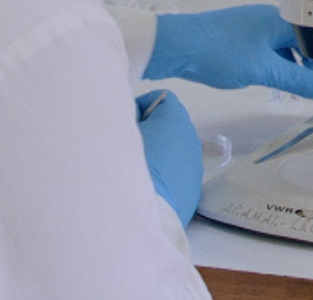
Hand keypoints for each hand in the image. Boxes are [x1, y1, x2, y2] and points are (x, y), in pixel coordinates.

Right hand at [135, 90, 203, 221]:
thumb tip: (131, 119)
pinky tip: (147, 188)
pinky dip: (164, 176)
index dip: (141, 107)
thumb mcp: (117, 132)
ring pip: (175, 151)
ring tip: (135, 171)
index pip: (162, 99)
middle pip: (170, 126)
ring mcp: (195, 166)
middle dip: (150, 132)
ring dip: (158, 155)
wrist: (142, 212)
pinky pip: (177, 175)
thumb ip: (125, 117)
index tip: (127, 123)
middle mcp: (191, 139)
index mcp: (175, 119)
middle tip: (127, 147)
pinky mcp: (193, 191)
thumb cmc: (126, 167)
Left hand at [144, 4, 312, 97]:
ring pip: (289, 49)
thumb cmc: (218, 50)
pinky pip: (273, 52)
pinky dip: (284, 66)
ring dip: (302, 69)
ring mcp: (255, 29)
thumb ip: (294, 80)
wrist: (178, 45)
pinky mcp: (243, 39)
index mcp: (280, 21)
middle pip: (305, 45)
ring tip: (311, 89)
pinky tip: (285, 80)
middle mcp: (270, 21)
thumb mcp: (262, 70)